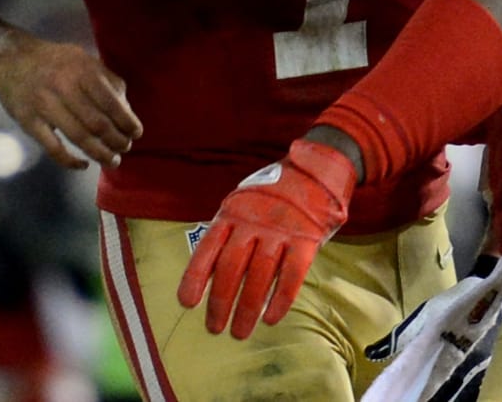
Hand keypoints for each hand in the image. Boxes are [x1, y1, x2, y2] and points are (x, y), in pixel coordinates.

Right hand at [0, 37, 141, 169]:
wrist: (9, 60)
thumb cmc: (54, 62)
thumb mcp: (83, 58)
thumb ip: (106, 79)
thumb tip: (127, 109)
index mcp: (81, 70)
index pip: (111, 102)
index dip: (127, 121)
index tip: (136, 133)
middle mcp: (63, 87)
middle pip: (97, 123)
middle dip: (116, 141)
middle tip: (125, 148)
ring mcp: (44, 105)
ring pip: (78, 138)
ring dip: (100, 154)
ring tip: (112, 161)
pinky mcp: (28, 122)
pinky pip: (53, 148)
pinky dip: (70, 162)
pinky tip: (83, 165)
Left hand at [176, 138, 355, 338]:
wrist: (315, 169)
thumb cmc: (273, 193)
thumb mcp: (242, 202)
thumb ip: (229, 231)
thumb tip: (211, 271)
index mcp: (231, 212)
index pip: (207, 249)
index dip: (195, 277)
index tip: (186, 303)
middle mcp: (252, 222)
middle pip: (231, 268)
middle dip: (220, 302)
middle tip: (214, 328)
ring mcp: (280, 231)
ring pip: (259, 277)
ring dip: (247, 309)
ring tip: (240, 332)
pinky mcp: (306, 240)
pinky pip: (291, 276)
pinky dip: (280, 300)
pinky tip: (270, 319)